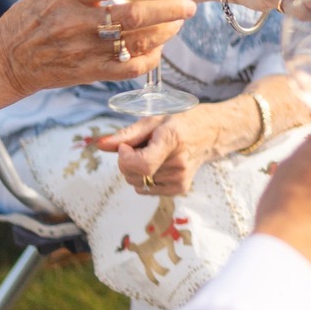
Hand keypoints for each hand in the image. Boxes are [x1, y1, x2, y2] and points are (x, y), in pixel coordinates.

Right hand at [0, 0, 196, 101]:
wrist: (4, 61)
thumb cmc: (31, 20)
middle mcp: (76, 23)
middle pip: (133, 15)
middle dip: (168, 10)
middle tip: (188, 6)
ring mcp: (83, 50)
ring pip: (135, 42)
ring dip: (164, 33)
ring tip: (177, 25)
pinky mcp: (87, 73)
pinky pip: (128, 69)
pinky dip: (148, 60)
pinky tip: (157, 51)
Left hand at [100, 106, 224, 195]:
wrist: (211, 133)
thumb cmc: (180, 122)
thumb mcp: (153, 120)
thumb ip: (125, 135)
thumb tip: (100, 145)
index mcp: (172, 140)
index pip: (141, 165)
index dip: (125, 158)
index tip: (125, 147)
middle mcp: (178, 163)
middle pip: (133, 175)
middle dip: (127, 162)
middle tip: (140, 146)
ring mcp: (180, 179)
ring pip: (137, 183)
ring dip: (137, 170)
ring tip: (154, 153)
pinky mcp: (179, 189)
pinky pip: (146, 189)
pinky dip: (145, 178)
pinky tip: (160, 164)